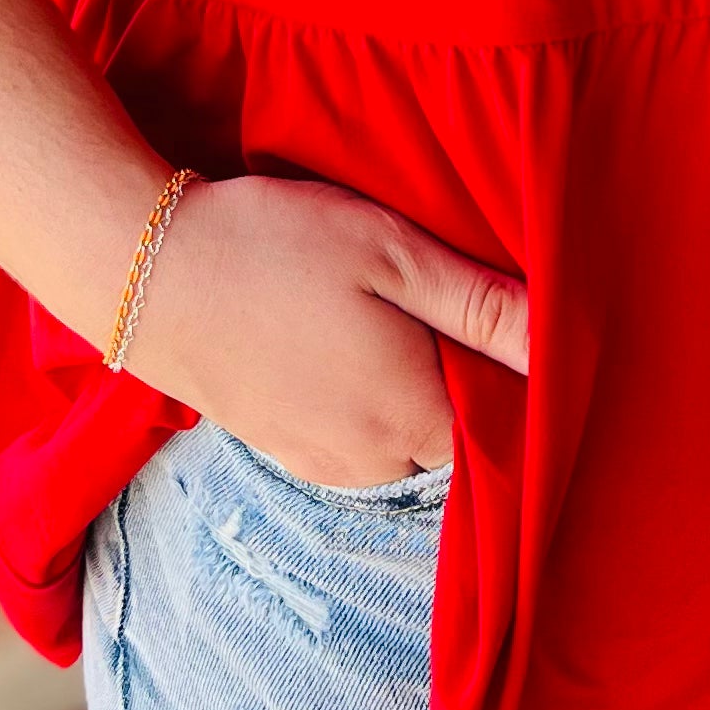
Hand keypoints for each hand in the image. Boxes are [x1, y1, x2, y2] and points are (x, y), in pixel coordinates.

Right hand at [120, 171, 529, 485]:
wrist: (148, 274)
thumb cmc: (277, 248)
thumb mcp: (393, 254)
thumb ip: (480, 306)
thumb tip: (562, 342)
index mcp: (413, 416)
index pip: (504, 436)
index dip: (519, 387)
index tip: (512, 331)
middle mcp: (373, 459)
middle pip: (455, 441)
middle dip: (468, 390)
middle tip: (452, 310)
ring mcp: (321, 461)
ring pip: (404, 443)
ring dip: (415, 396)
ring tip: (395, 320)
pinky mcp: (281, 448)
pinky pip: (355, 442)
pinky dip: (368, 405)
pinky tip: (346, 342)